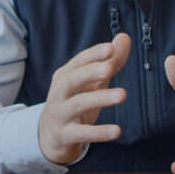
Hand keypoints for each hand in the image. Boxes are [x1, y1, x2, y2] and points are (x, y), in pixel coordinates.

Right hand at [38, 34, 129, 164]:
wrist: (50, 136)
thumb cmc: (74, 103)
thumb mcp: (92, 84)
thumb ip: (110, 61)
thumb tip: (125, 37)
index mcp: (64, 77)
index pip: (78, 62)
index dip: (93, 55)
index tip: (111, 48)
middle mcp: (59, 93)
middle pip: (72, 80)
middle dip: (90, 72)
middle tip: (110, 67)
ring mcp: (60, 114)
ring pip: (77, 104)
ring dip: (100, 98)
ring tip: (122, 95)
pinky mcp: (64, 135)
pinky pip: (81, 133)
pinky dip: (99, 132)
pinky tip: (117, 130)